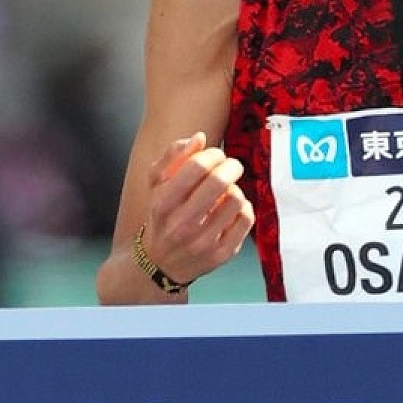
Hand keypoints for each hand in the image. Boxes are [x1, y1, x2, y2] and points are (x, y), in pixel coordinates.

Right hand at [143, 132, 254, 285]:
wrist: (158, 265)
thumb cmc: (162, 216)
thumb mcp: (156, 185)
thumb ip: (173, 156)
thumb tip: (200, 138)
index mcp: (162, 204)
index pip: (196, 167)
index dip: (212, 154)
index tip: (215, 155)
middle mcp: (181, 225)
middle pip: (219, 181)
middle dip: (231, 165)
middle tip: (230, 166)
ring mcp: (203, 243)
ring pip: (236, 198)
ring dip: (234, 188)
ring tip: (226, 192)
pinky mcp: (221, 255)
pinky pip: (247, 219)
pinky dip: (244, 208)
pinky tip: (232, 209)